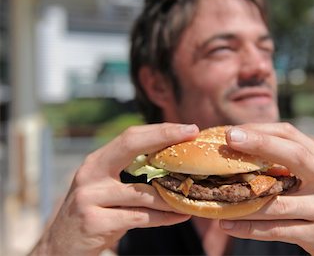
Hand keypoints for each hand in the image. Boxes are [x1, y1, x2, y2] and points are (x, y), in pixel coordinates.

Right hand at [30, 123, 198, 255]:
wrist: (60, 248)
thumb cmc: (95, 213)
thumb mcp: (106, 188)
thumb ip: (131, 174)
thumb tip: (173, 161)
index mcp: (97, 162)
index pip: (130, 136)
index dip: (160, 130)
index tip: (188, 128)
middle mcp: (90, 173)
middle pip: (131, 145)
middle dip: (164, 136)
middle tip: (192, 134)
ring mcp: (90, 197)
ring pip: (143, 192)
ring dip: (173, 194)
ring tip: (195, 192)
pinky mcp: (95, 221)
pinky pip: (140, 217)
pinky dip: (165, 217)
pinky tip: (181, 215)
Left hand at [220, 123, 313, 255]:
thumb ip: (295, 167)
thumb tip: (248, 154)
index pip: (294, 137)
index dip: (262, 131)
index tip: (234, 131)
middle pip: (294, 156)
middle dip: (260, 143)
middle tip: (229, 138)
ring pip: (277, 202)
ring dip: (242, 199)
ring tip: (213, 194)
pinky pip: (276, 231)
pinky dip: (248, 228)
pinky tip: (227, 224)